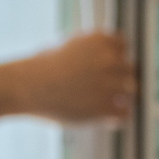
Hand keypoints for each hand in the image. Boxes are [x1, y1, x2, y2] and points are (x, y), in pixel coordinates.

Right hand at [15, 30, 135, 125]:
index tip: (105, 69)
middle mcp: (109, 59)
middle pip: (130, 69)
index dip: (115, 58)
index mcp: (101, 40)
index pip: (123, 46)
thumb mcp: (68, 46)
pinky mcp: (104, 107)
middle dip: (119, 79)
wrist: (27, 86)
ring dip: (121, 99)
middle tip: (104, 91)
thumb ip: (90, 50)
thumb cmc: (41, 67)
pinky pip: (125, 114)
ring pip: (131, 92)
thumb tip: (105, 59)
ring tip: (104, 105)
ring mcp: (109, 83)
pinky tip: (106, 119)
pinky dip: (118, 118)